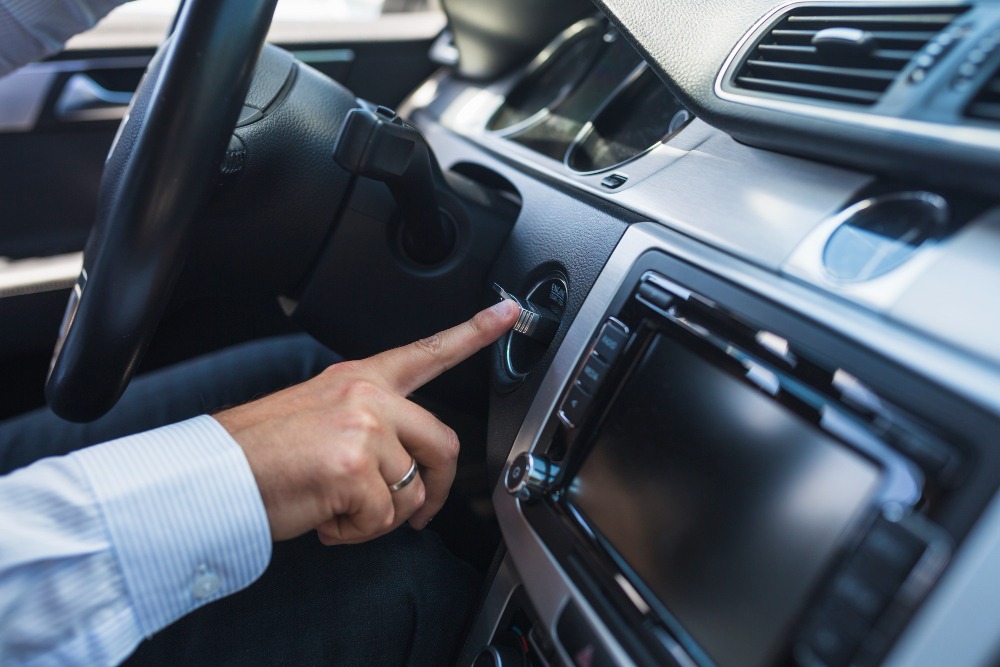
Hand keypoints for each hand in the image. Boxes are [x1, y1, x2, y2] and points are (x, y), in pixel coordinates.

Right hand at [214, 299, 519, 543]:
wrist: (214, 474)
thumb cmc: (259, 451)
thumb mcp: (318, 416)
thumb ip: (369, 427)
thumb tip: (404, 467)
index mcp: (360, 380)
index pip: (427, 352)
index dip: (474, 332)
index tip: (509, 313)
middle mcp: (368, 398)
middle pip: (443, 445)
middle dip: (436, 491)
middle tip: (417, 514)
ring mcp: (364, 430)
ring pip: (412, 492)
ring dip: (380, 518)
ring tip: (338, 511)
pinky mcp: (354, 468)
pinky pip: (382, 519)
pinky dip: (356, 533)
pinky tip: (326, 520)